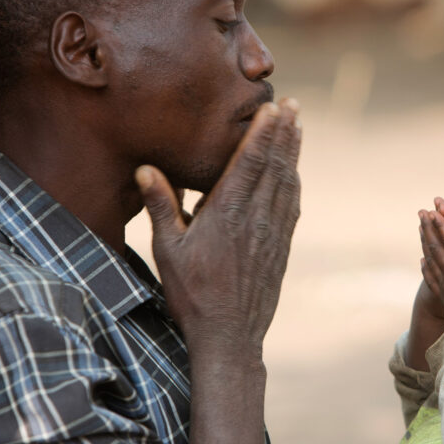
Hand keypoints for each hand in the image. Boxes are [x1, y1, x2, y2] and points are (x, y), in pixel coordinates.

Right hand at [136, 98, 301, 353]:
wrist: (229, 338)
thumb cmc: (191, 295)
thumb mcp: (167, 251)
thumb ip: (161, 206)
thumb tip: (145, 169)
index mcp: (227, 214)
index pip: (250, 163)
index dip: (263, 132)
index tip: (274, 108)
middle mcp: (255, 219)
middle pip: (274, 166)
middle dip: (284, 133)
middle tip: (294, 105)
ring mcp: (272, 234)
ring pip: (287, 184)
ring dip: (292, 153)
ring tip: (298, 127)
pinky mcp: (280, 249)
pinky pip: (291, 207)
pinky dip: (293, 183)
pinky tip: (293, 173)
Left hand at [419, 208, 443, 325]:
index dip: (442, 227)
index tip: (433, 212)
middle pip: (437, 248)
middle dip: (429, 229)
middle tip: (421, 212)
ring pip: (432, 259)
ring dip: (426, 242)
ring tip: (420, 228)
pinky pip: (432, 277)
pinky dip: (426, 266)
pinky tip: (422, 261)